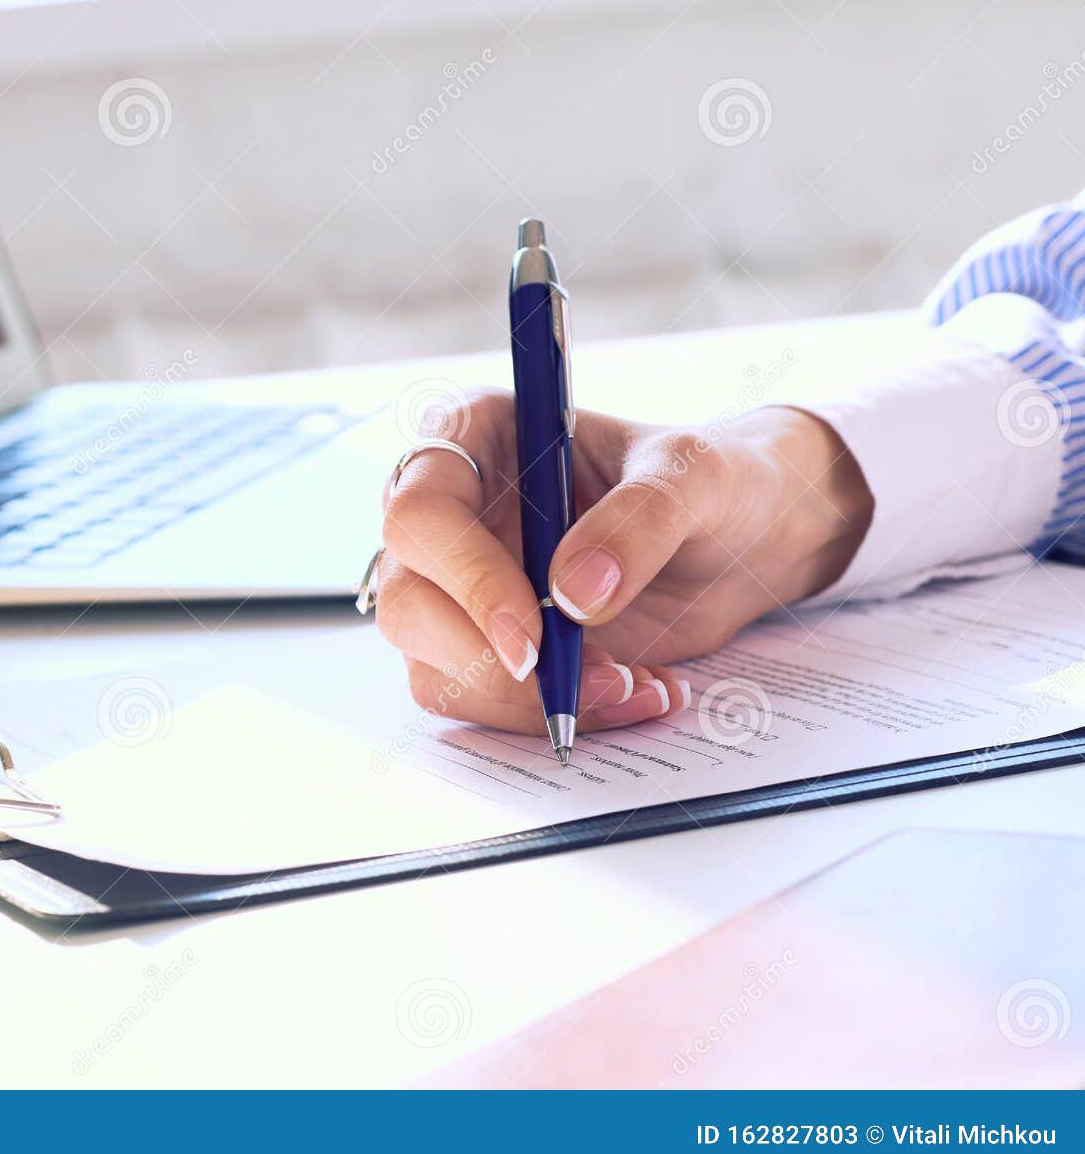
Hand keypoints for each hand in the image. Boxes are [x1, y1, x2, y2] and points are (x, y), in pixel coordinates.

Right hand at [374, 387, 872, 735]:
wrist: (744, 540)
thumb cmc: (711, 483)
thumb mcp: (694, 479)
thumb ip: (638, 521)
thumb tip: (573, 595)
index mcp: (477, 438)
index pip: (422, 513)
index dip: (464, 576)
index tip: (533, 632)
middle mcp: (453, 513)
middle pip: (408, 601)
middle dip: (489, 658)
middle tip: (584, 678)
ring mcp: (460, 586)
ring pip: (433, 665)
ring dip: (526, 700)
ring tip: (632, 682)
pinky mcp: (487, 647)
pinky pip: (481, 700)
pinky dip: (549, 715)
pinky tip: (631, 690)